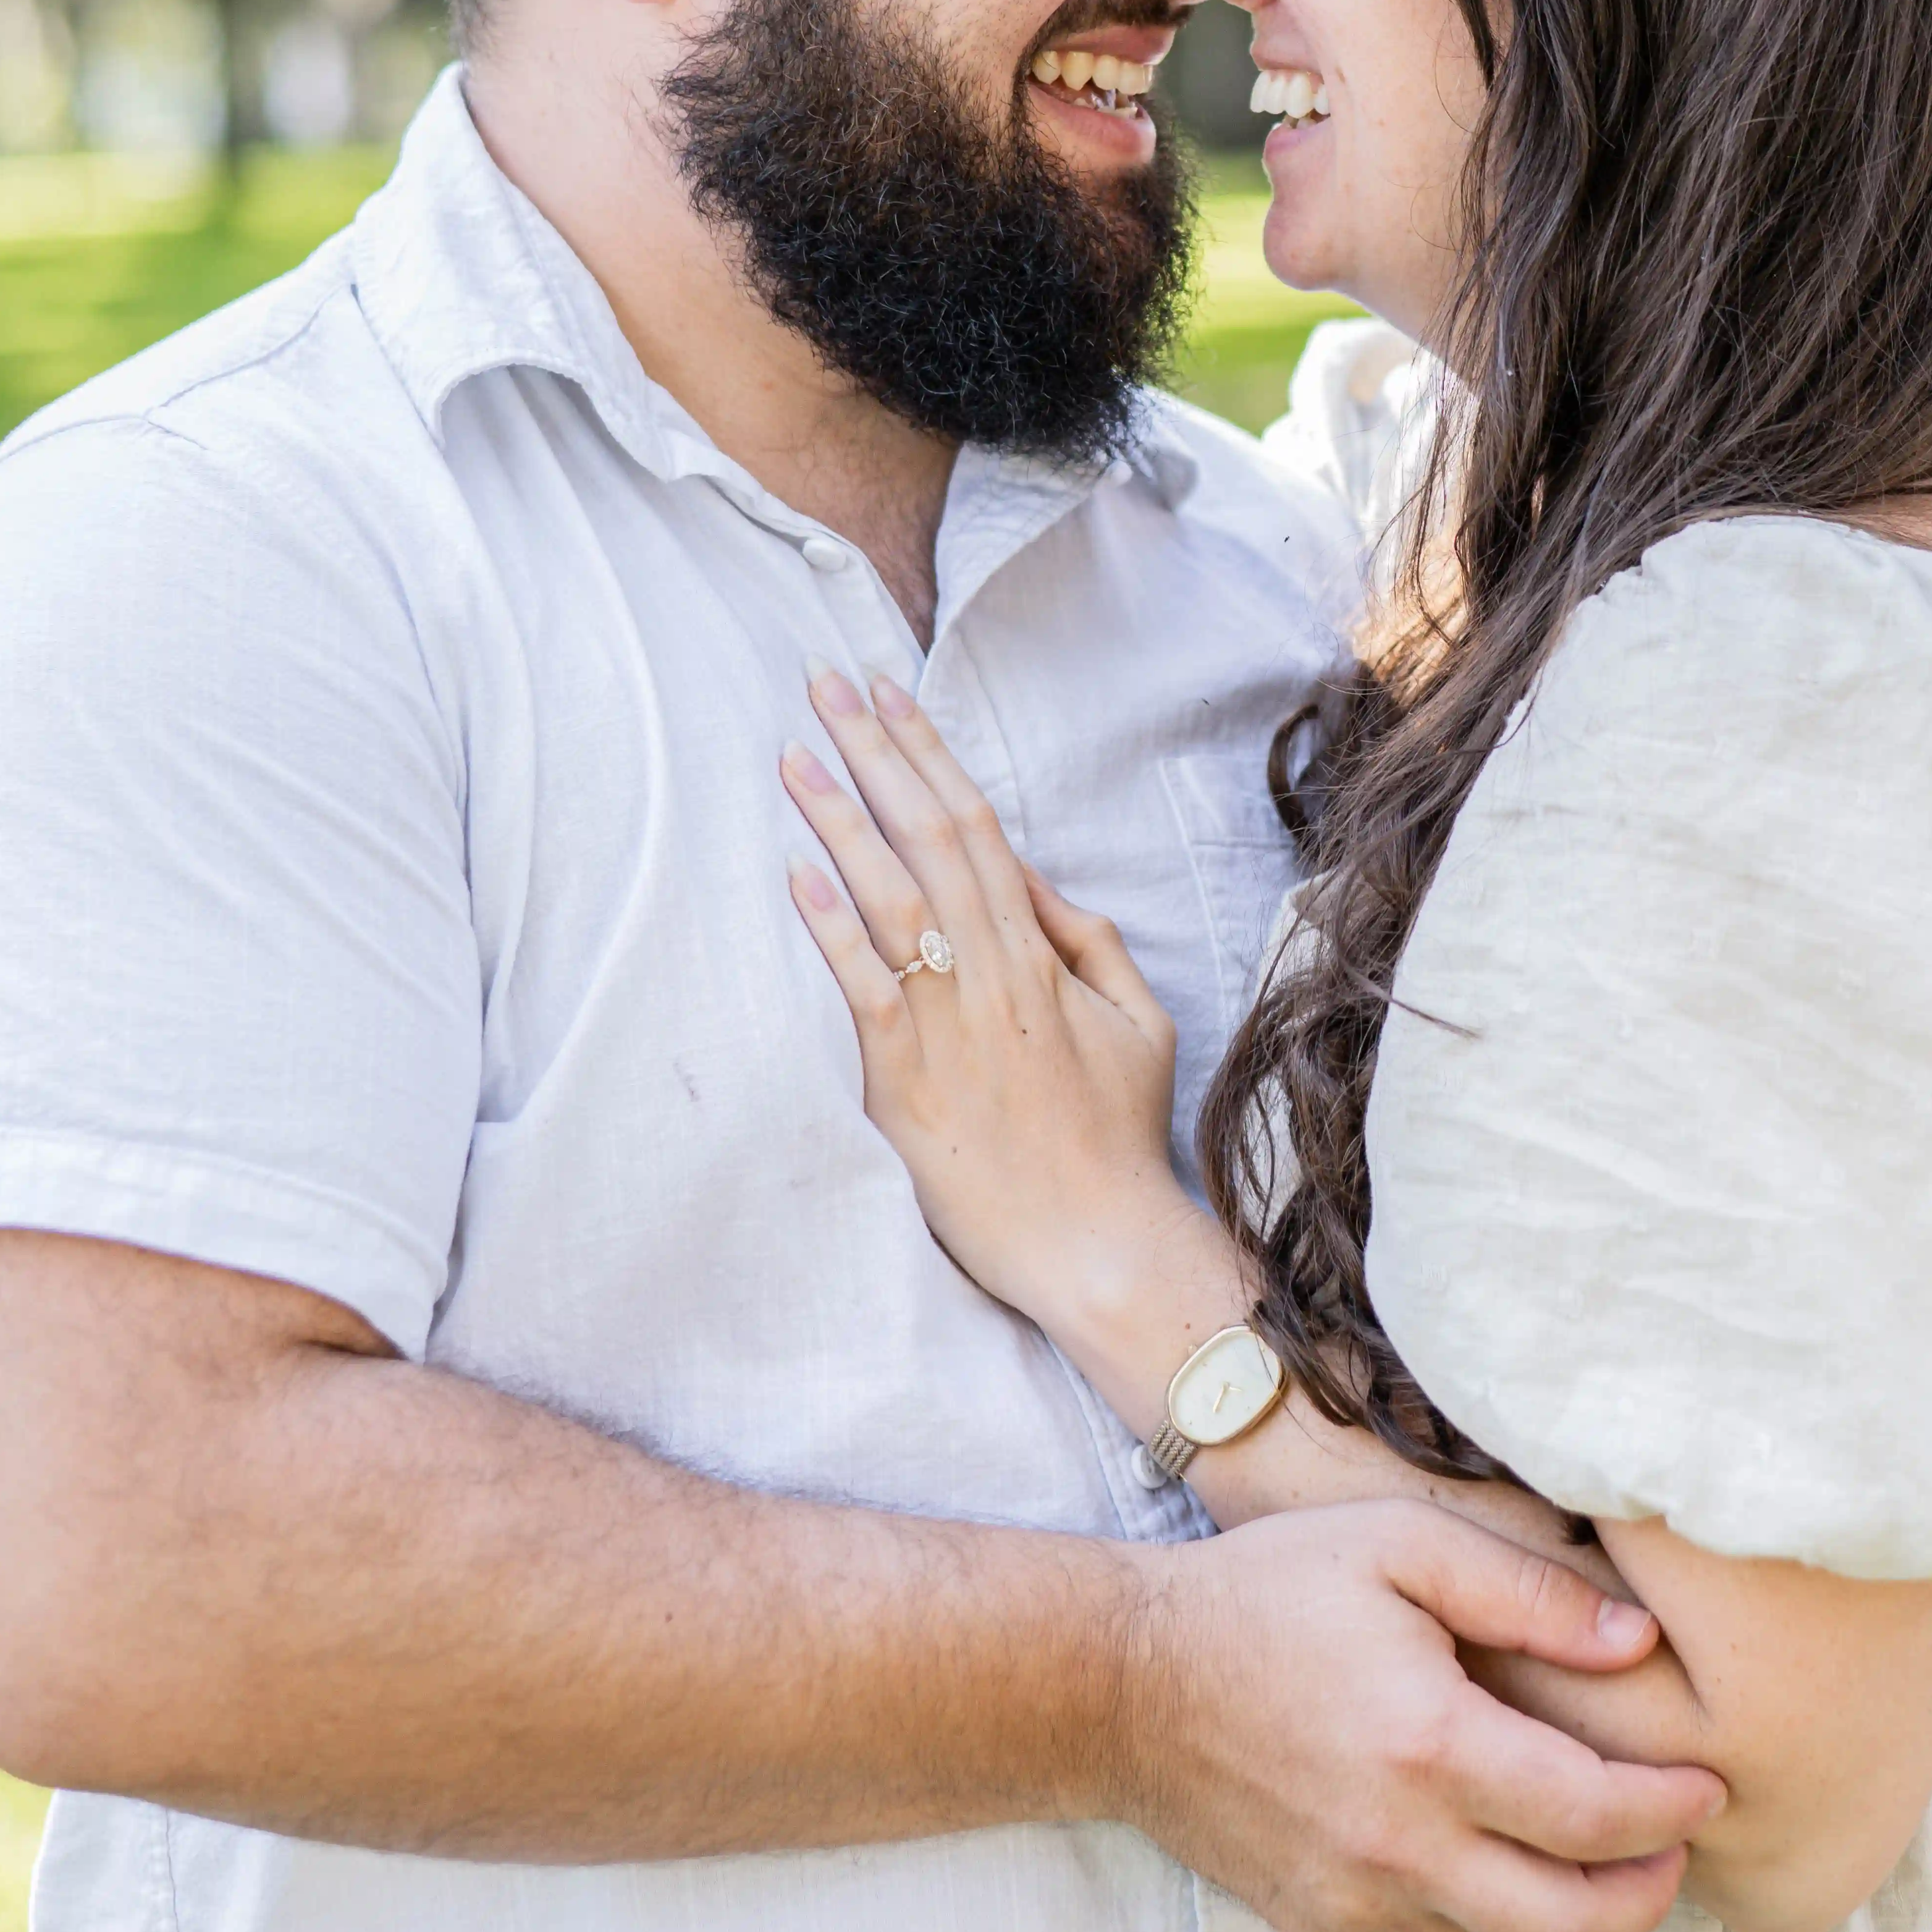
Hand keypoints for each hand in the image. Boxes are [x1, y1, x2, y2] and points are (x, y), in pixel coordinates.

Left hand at [784, 672, 1190, 1333]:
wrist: (1103, 1247)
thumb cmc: (1118, 1137)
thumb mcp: (1137, 1019)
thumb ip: (1083, 938)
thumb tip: (1027, 874)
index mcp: (1043, 956)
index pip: (978, 826)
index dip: (928, 754)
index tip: (887, 691)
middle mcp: (994, 976)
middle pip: (928, 838)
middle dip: (873, 754)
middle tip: (823, 684)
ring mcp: (950, 1028)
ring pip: (891, 898)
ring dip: (839, 819)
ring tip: (793, 754)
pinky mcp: (909, 1085)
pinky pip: (867, 990)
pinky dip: (832, 928)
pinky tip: (796, 873)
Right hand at [1120, 1499, 1724, 1931]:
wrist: (1123, 1682)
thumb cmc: (1267, 1595)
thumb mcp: (1398, 1547)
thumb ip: (1526, 1592)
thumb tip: (1637, 1639)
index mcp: (1429, 1745)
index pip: (1593, 1815)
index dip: (1671, 1811)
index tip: (1711, 1787)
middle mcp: (1397, 1843)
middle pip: (1569, 1925)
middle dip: (1647, 1899)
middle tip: (1678, 1851)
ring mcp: (1355, 1897)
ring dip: (1570, 1915)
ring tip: (1600, 1858)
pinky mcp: (1321, 1924)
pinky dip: (1481, 1911)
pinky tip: (1488, 1851)